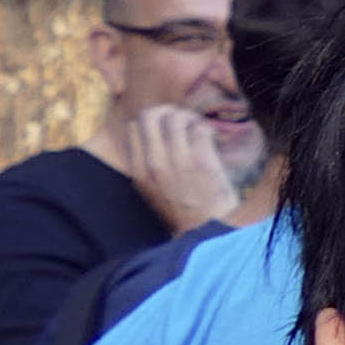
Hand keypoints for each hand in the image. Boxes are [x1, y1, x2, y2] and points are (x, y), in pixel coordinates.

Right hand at [124, 99, 244, 232]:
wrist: (209, 233)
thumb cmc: (184, 213)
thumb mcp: (153, 193)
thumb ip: (147, 167)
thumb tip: (151, 139)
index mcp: (138, 171)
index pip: (133, 127)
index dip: (151, 122)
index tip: (166, 129)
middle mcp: (154, 163)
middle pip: (150, 114)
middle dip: (167, 111)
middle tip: (182, 120)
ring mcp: (177, 160)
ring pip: (176, 117)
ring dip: (190, 118)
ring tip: (198, 129)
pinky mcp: (201, 161)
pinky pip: (199, 128)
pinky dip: (206, 128)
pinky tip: (211, 139)